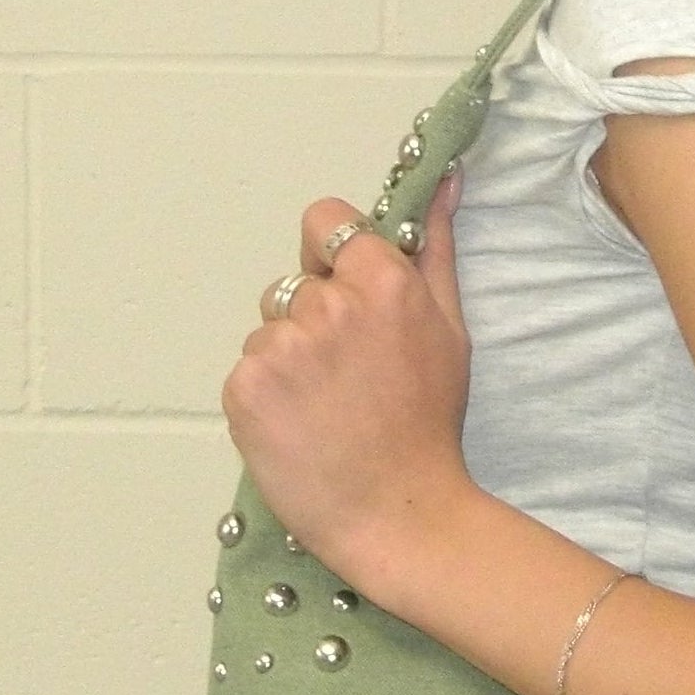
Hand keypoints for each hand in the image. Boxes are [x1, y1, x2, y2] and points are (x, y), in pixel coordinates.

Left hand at [221, 173, 470, 584]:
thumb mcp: (450, 329)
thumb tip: (444, 181)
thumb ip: (436, 248)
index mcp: (382, 282)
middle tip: (346, 373)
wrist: (399, 513)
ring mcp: (281, 347)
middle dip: (313, 315)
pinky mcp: (244, 388)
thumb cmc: (428, 425)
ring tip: (325, 407)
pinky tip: (300, 427)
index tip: (347, 292)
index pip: (325, 221)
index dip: (332, 255)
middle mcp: (327, 305)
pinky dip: (266, 397)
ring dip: (287, 359)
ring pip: (268, 329)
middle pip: (295, 281)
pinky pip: (246, 371)